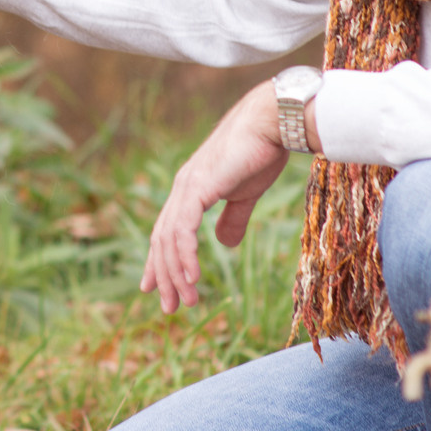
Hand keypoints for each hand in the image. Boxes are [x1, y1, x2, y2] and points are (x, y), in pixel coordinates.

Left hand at [140, 81, 295, 313]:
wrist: (272, 123)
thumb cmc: (261, 152)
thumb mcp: (245, 194)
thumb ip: (233, 218)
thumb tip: (225, 243)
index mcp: (190, 190)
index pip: (166, 232)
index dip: (160, 261)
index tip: (157, 289)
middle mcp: (181, 189)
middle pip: (162, 240)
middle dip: (163, 275)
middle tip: (170, 307)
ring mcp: (186, 187)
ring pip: (169, 239)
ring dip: (175, 273)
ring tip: (185, 300)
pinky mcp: (197, 187)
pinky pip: (182, 229)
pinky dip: (183, 255)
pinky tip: (190, 277)